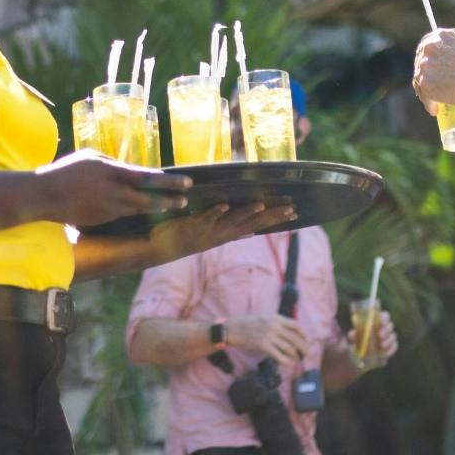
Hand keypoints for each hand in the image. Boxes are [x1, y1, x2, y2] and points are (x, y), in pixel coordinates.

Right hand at [35, 152, 189, 227]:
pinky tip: (143, 208)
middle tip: (184, 200)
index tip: (186, 182)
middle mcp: (112, 192)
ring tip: (169, 204)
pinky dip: (134, 211)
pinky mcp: (101, 220)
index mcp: (110, 172)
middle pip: (147, 198)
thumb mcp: (91, 158)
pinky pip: (122, 214)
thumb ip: (113, 164)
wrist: (43, 196)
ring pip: (137, 209)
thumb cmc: (66, 171)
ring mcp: (107, 209)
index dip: (168, 181)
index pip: (146, 177)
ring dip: (154, 207)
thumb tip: (131, 171)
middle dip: (168, 200)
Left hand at [148, 201, 296, 262]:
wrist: (160, 248)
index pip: (258, 225)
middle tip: (291, 209)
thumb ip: (232, 230)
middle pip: (252, 224)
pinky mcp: (193, 226)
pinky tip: (224, 206)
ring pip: (232, 222)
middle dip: (272, 217)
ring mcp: (209, 231)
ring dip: (247, 213)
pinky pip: (206, 219)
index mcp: (229, 233)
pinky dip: (215, 213)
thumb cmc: (187, 237)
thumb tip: (251, 230)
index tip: (295, 213)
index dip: (276, 220)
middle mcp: (223, 234)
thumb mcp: (214, 235)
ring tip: (262, 206)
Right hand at [226, 313, 308, 367]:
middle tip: (306, 353)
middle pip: (295, 338)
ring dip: (295, 355)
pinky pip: (279, 355)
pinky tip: (289, 364)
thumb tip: (289, 330)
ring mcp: (269, 336)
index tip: (306, 340)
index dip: (303, 334)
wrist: (234, 329)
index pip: (295, 326)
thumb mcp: (264, 317)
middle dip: (303, 347)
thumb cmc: (248, 323)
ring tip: (297, 359)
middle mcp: (274, 326)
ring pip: (288, 348)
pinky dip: (286, 361)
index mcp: (276, 318)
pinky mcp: (263, 346)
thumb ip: (276, 322)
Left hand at [347, 310, 397, 361]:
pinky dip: (391, 349)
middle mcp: (385, 327)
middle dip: (386, 330)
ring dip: (388, 340)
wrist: (361, 353)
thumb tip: (352, 334)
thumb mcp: (354, 337)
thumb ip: (353, 335)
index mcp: (378, 321)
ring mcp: (389, 337)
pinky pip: (394, 346)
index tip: (381, 322)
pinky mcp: (391, 346)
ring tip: (381, 345)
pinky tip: (385, 352)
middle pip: (390, 326)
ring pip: (393, 336)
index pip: (385, 316)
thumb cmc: (358, 340)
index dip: (385, 318)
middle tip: (379, 335)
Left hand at [412, 28, 454, 112]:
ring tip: (434, 102)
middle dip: (425, 76)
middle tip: (433, 86)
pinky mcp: (426, 84)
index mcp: (439, 36)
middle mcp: (429, 48)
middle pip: (421, 65)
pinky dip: (429, 104)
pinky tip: (435, 109)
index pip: (426, 48)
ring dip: (426, 92)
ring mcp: (425, 67)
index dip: (428, 60)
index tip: (431, 69)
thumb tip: (454, 66)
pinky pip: (425, 96)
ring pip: (420, 81)